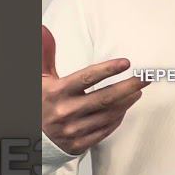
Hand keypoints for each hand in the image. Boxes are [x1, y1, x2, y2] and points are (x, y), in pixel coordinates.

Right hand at [41, 25, 149, 155]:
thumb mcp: (39, 79)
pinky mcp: (79, 144)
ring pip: (108, 115)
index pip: (87, 78)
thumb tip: (44, 30)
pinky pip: (105, 130)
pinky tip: (124, 108)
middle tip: (145, 78)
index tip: (126, 63)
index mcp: (57, 92)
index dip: (108, 69)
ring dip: (126, 102)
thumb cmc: (39, 103)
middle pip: (105, 98)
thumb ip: (44, 54)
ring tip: (137, 91)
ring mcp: (73, 130)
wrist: (29, 137)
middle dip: (129, 86)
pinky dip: (117, 118)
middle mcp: (66, 112)